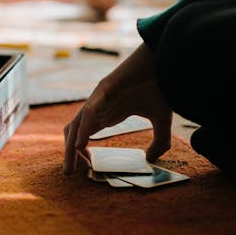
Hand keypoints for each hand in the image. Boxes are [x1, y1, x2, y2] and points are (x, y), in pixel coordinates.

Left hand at [63, 43, 172, 173]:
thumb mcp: (161, 120)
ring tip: (70, 167)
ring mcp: (98, 98)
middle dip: (69, 154)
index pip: (84, 135)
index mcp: (107, 114)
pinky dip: (83, 129)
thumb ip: (159, 141)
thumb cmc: (160, 86)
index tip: (88, 168)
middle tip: (69, 174)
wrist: (166, 60)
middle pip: (74, 132)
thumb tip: (151, 159)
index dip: (80, 152)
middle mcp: (98, 107)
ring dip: (70, 147)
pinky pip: (89, 112)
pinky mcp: (104, 89)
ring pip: (76, 124)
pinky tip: (80, 145)